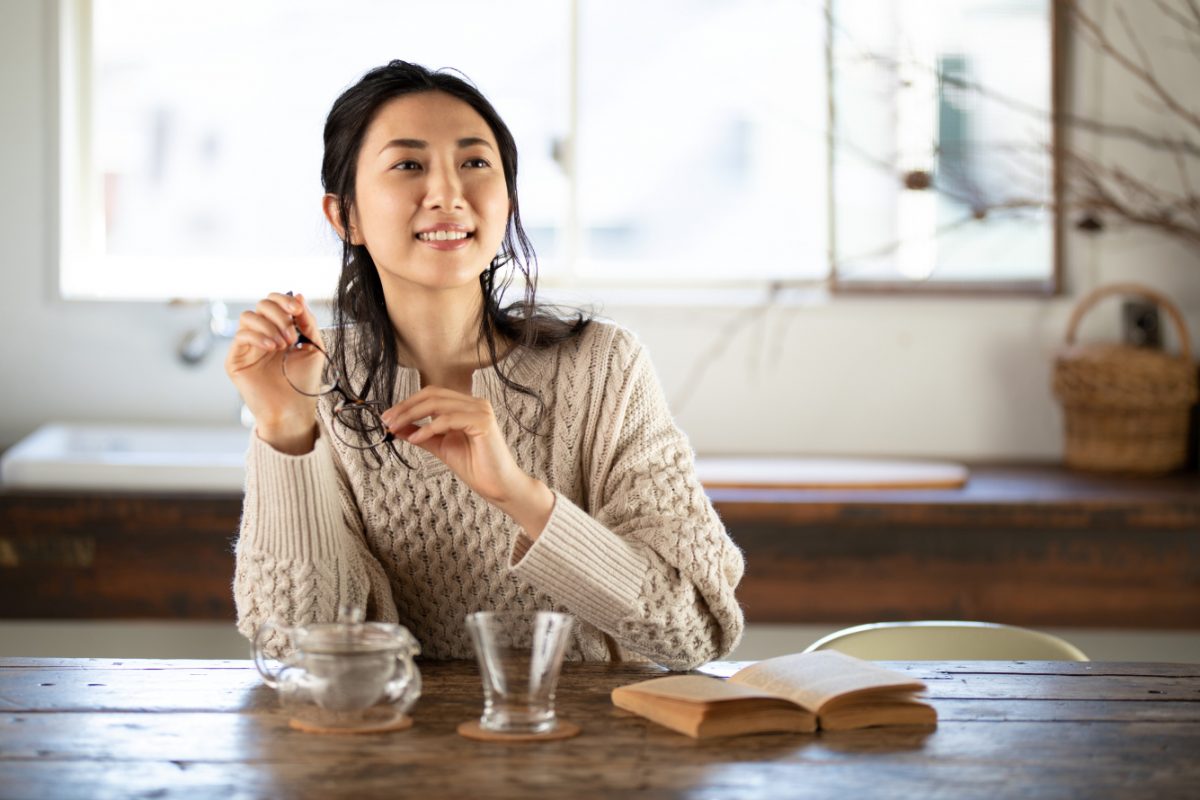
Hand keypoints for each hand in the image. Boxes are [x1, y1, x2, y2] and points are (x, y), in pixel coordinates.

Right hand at [224, 292, 320, 453]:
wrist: (293, 409)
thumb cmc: (304, 382)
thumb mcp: (313, 347)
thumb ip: (308, 322)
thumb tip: (300, 296)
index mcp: (279, 330)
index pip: (274, 303)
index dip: (284, 300)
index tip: (297, 309)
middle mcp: (261, 335)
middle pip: (261, 305)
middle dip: (278, 314)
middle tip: (292, 335)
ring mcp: (247, 346)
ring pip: (248, 316)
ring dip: (268, 326)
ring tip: (283, 345)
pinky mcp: (235, 359)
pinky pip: (240, 335)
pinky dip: (258, 337)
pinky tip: (272, 348)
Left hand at [381, 388, 554, 535]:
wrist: (499, 487)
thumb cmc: (476, 467)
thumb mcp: (442, 447)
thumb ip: (423, 435)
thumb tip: (398, 427)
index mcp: (467, 406)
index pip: (432, 394)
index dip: (408, 403)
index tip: (388, 417)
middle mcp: (476, 403)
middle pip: (432, 395)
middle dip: (405, 407)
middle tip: (387, 420)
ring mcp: (481, 410)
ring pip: (437, 404)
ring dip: (411, 415)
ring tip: (395, 428)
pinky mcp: (483, 422)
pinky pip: (448, 420)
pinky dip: (428, 428)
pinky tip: (416, 438)